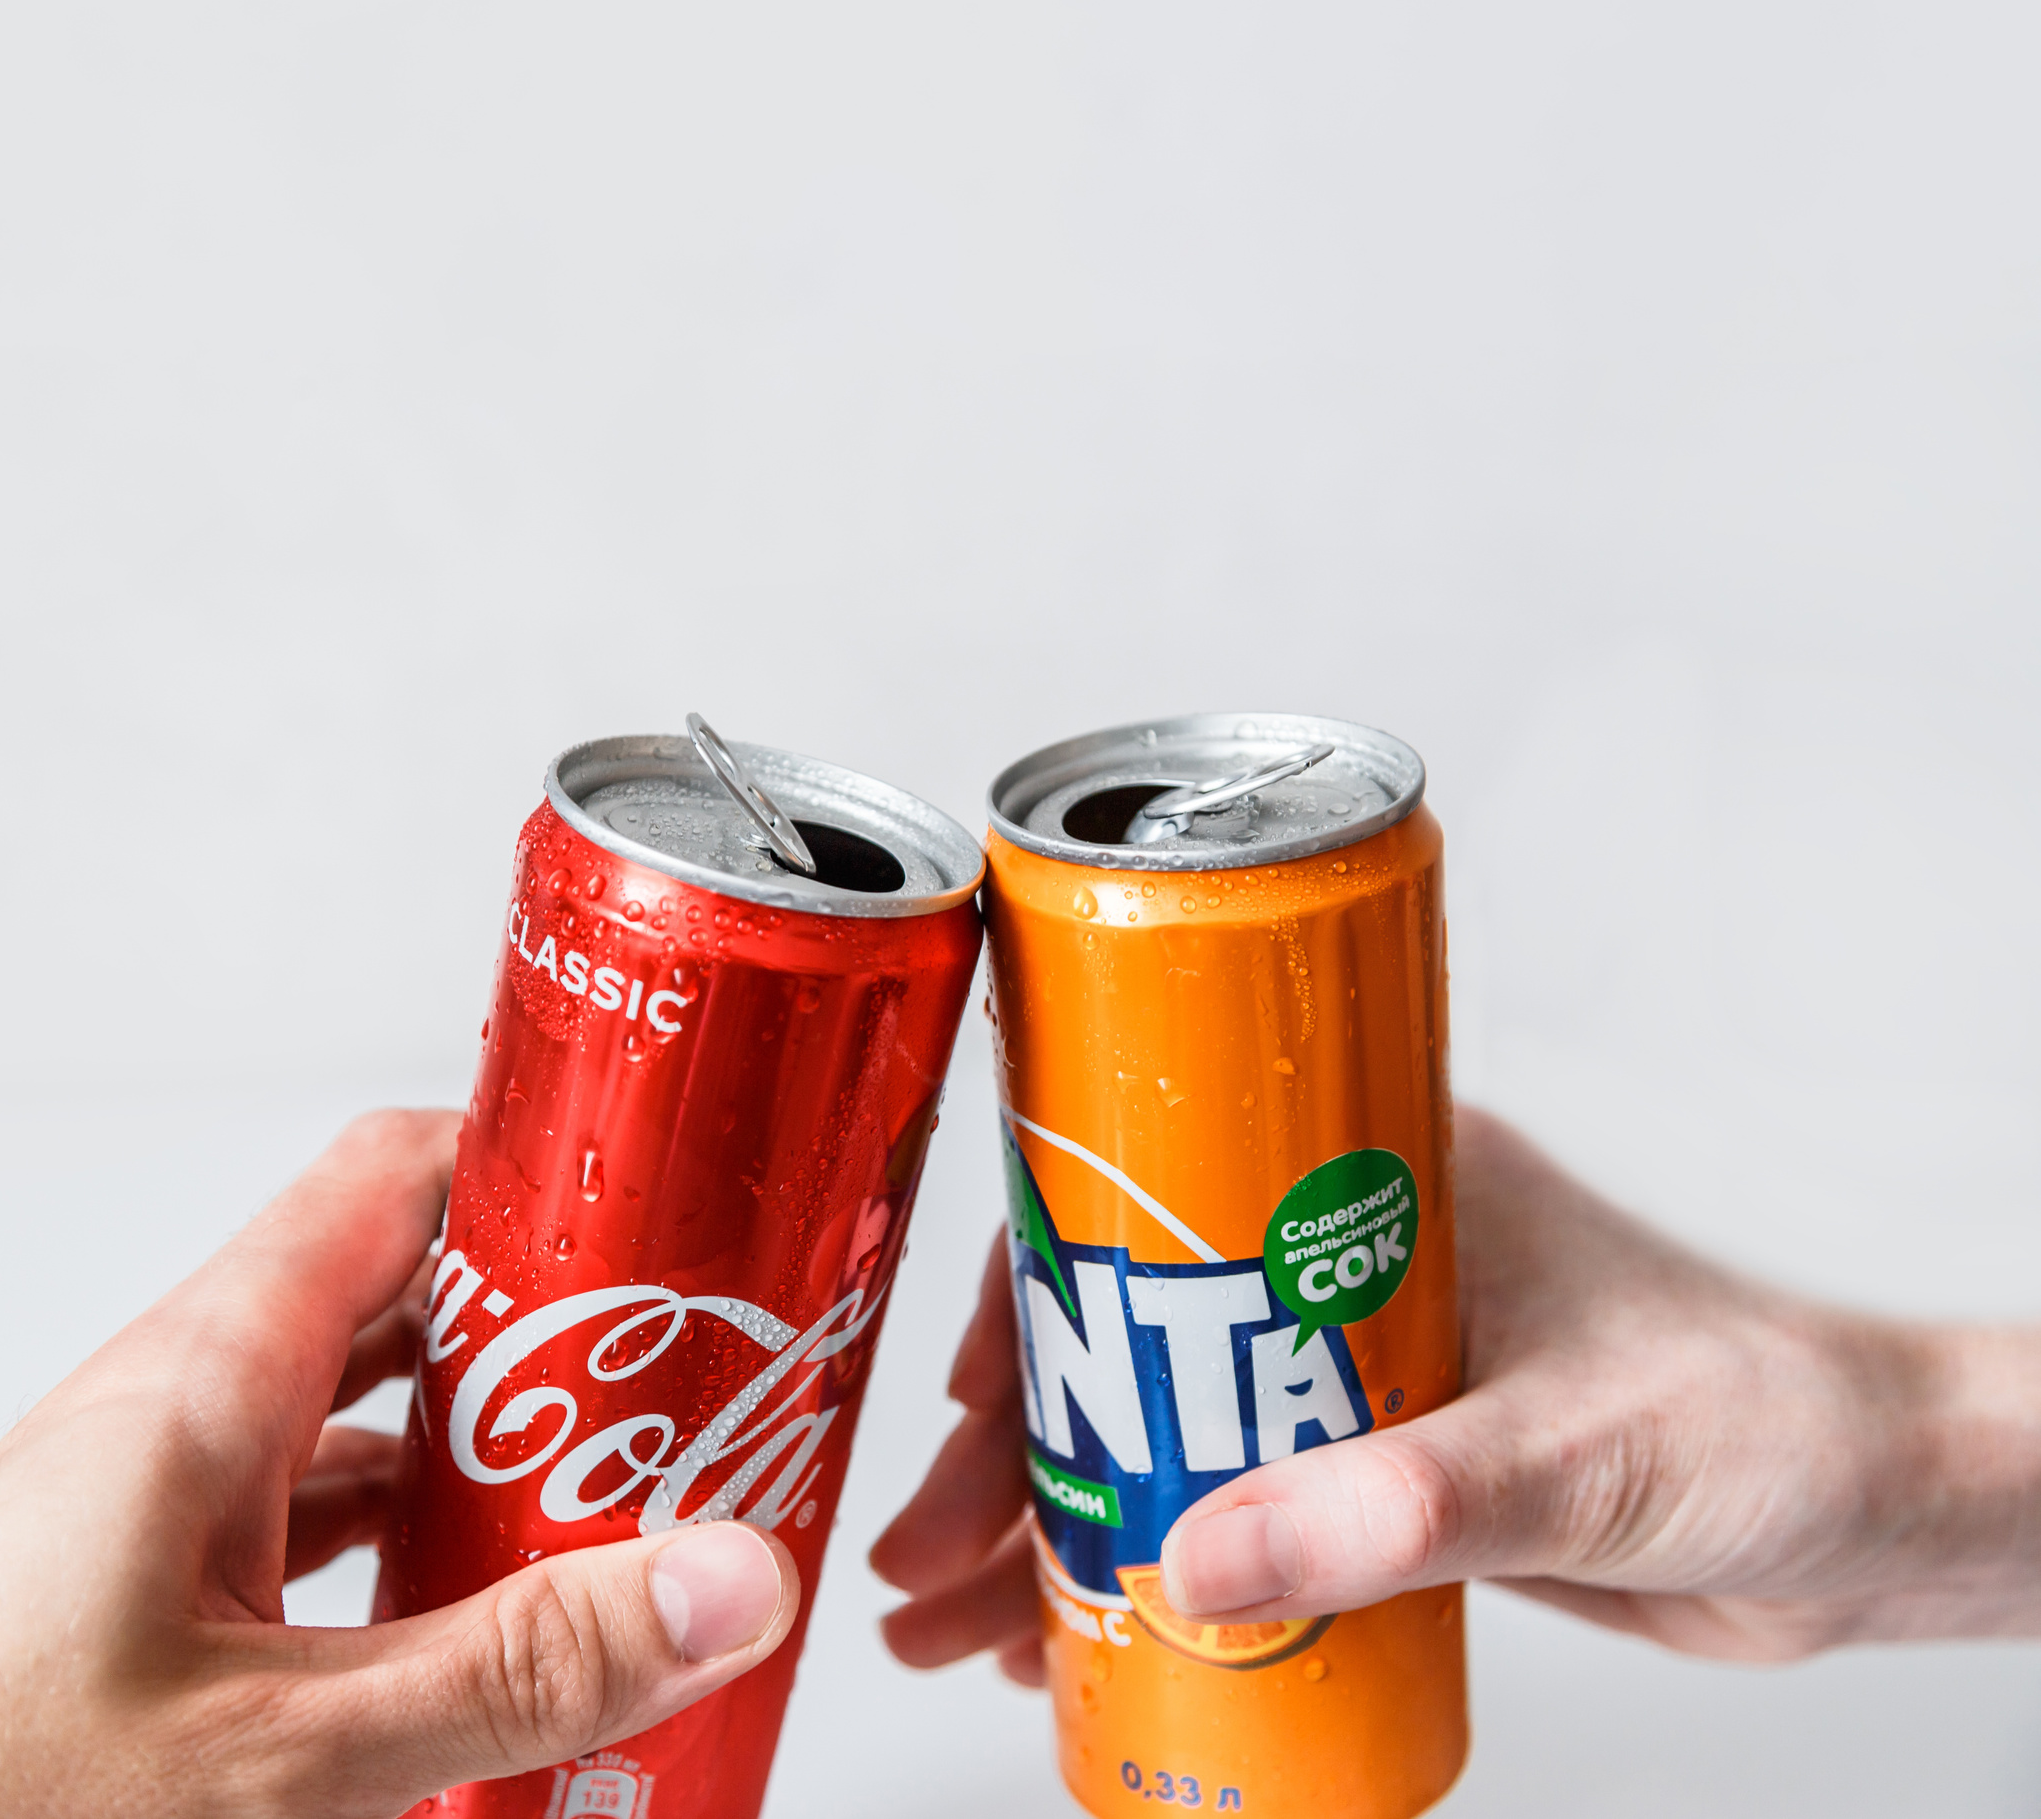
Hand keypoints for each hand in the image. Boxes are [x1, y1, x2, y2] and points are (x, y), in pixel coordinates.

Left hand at [0, 1111, 797, 1817]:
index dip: (539, 1157)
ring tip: (619, 1516)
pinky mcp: (139, 1595)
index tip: (667, 1195)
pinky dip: (407, 1558)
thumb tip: (721, 1582)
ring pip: (363, 1425)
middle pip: (408, 1299)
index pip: (400, 1171)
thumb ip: (511, 1670)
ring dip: (484, 1460)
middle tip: (691, 1386)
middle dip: (556, 1337)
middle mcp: (188, 1408)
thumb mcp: (280, 1756)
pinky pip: (309, 1526)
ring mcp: (159, 1502)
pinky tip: (472, 1644)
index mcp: (215, 1374)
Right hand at [873, 1107, 2040, 1671]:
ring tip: (964, 1627)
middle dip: (1016, 1445)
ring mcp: (1361, 1361)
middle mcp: (1348, 1253)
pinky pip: (1233, 1502)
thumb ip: (1396, 1507)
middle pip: (1132, 1328)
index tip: (956, 1392)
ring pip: (1165, 1425)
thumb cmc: (1765, 1413)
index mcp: (1378, 1168)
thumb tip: (1199, 1558)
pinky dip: (1150, 1566)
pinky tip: (1086, 1635)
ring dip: (1060, 1520)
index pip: (1153, 1190)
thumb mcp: (1571, 1451)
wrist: (1875, 1517)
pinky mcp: (1391, 1463)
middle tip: (928, 1559)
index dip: (1035, 1286)